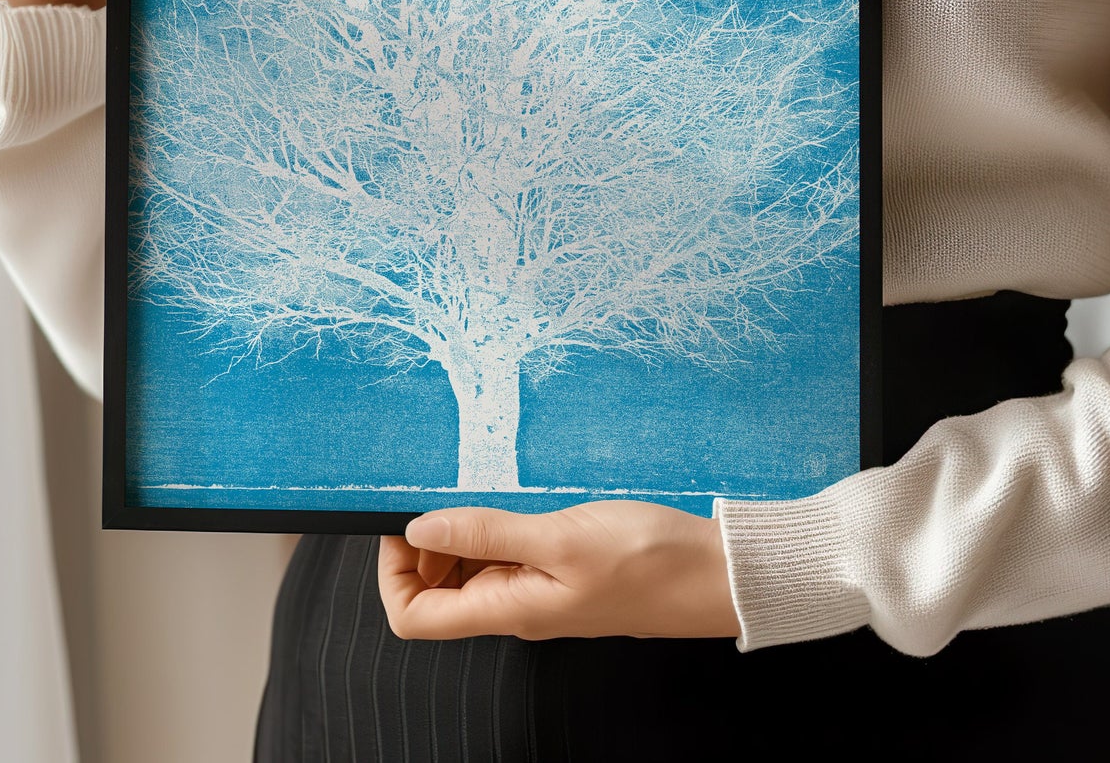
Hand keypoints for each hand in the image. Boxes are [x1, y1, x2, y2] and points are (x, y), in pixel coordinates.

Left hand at [377, 501, 740, 641]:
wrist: (716, 574)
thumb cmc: (650, 560)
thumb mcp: (560, 537)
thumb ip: (488, 533)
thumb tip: (418, 530)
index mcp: (508, 611)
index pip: (414, 617)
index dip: (393, 572)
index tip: (404, 522)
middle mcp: (517, 608)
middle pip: (435, 593)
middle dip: (425, 545)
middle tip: (446, 495)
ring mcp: (540, 592)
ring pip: (471, 572)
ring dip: (463, 533)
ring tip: (486, 492)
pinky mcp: (562, 573)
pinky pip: (509, 557)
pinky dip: (499, 528)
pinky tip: (520, 499)